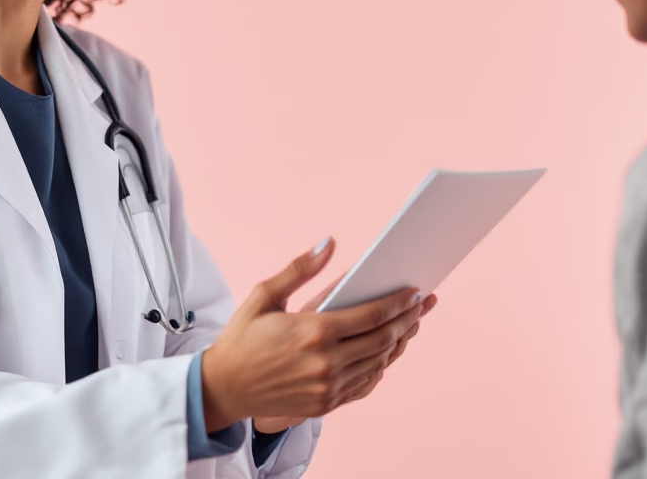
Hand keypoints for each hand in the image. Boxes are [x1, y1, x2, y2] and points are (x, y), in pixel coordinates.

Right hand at [200, 238, 436, 433]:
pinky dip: (381, 367)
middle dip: (408, 320)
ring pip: (378, 363)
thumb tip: (329, 243)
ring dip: (399, 343)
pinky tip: (386, 352)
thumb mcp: (264, 295)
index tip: (416, 291)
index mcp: (313, 331)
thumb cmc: (241, 337)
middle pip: (382, 339)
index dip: (398, 303)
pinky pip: (365, 384)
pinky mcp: (325, 404)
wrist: (223, 387)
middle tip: (423, 306)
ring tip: (410, 325)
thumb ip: (299, 268)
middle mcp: (325, 362)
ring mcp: (327, 388)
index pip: (371, 315)